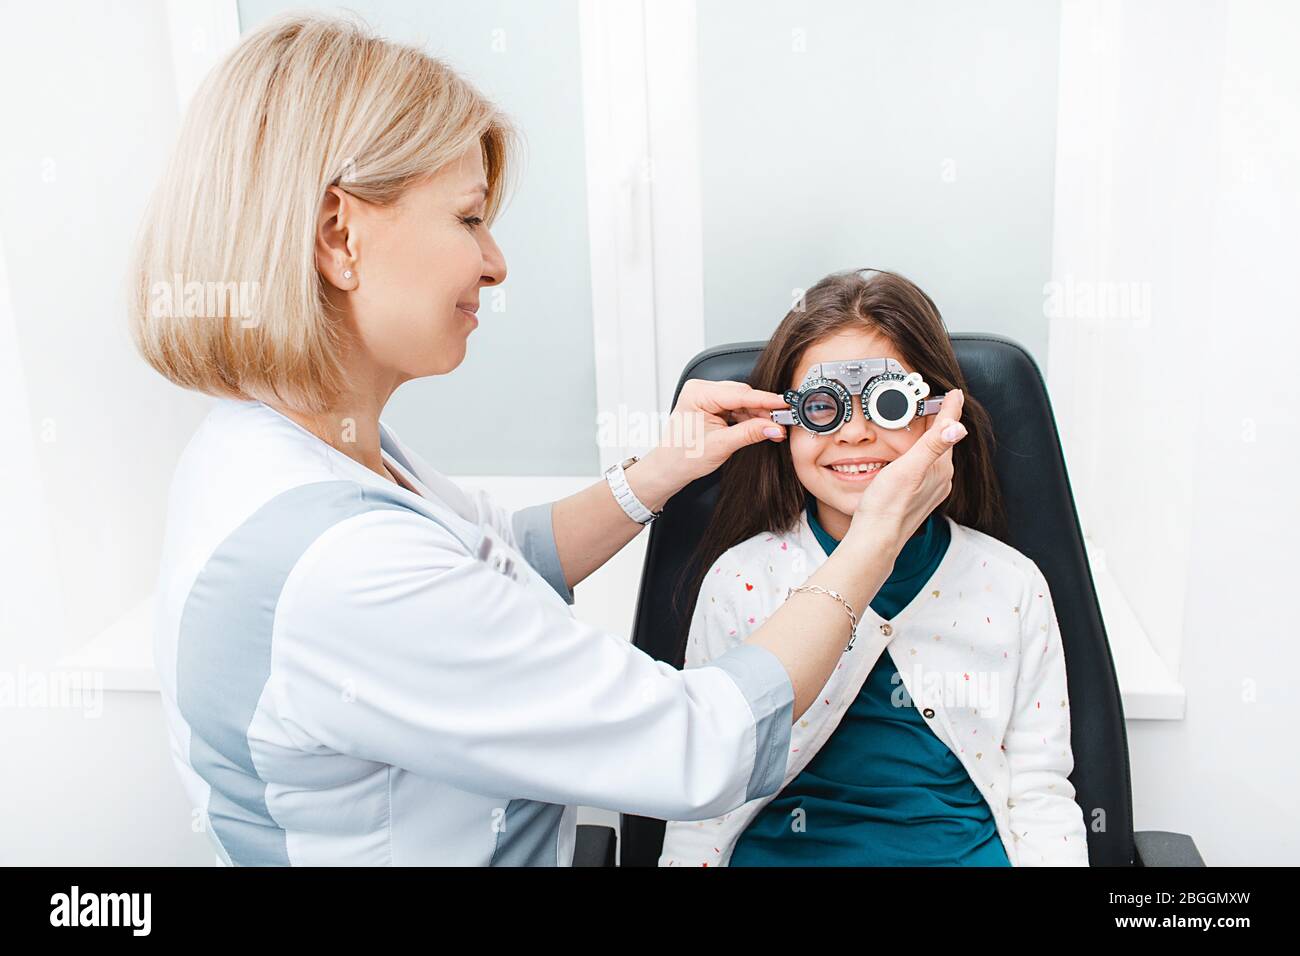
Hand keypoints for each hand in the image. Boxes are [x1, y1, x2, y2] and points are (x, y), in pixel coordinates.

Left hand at [635, 379, 789, 497]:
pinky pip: (736, 409)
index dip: (765, 400)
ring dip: (758, 415)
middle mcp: (701, 391)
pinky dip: (749, 419)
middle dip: (763, 409)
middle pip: (742, 395)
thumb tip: (773, 427)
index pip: (739, 394)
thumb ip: (750, 433)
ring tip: (774, 429)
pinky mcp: (711, 407)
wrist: (668, 470)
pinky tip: (762, 427)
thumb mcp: (721, 445)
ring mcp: (706, 398)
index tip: (784, 404)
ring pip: (742, 402)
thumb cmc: (682, 458)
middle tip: (782, 422)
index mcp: (697, 393)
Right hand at [848, 389, 967, 547]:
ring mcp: (931, 489)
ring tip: (921, 422)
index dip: (949, 408)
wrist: (875, 538)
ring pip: (934, 455)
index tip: (953, 392)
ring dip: (928, 437)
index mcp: (941, 468)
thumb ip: (934, 445)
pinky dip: (920, 454)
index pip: (948, 430)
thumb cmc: (887, 506)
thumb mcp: (909, 468)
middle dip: (939, 420)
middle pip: (942, 441)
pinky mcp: (918, 496)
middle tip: (933, 400)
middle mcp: (941, 479)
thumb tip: (958, 425)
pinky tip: (909, 454)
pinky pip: (925, 468)